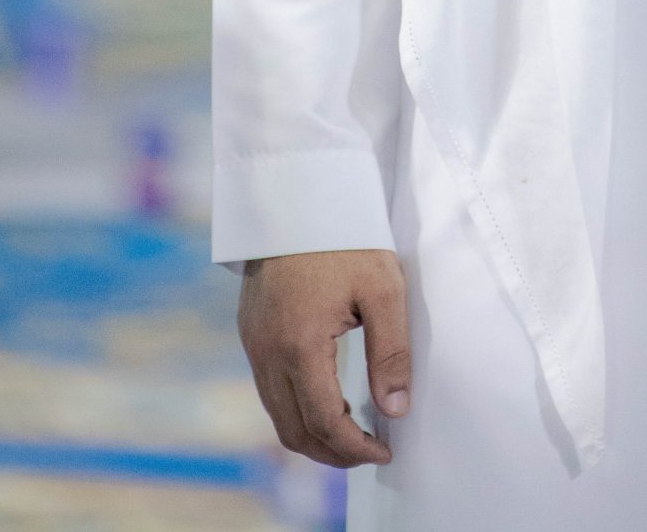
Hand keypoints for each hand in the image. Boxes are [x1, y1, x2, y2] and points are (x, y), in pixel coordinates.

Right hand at [238, 248, 410, 466]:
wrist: (299, 193)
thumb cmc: (346, 236)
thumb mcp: (384, 287)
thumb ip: (391, 352)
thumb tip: (396, 408)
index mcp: (299, 343)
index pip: (323, 422)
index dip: (354, 447)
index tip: (384, 450)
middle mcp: (267, 351)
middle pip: (293, 430)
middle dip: (332, 453)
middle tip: (369, 451)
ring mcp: (253, 342)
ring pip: (277, 414)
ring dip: (313, 434)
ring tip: (352, 433)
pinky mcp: (251, 332)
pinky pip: (269, 389)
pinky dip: (297, 408)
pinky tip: (327, 399)